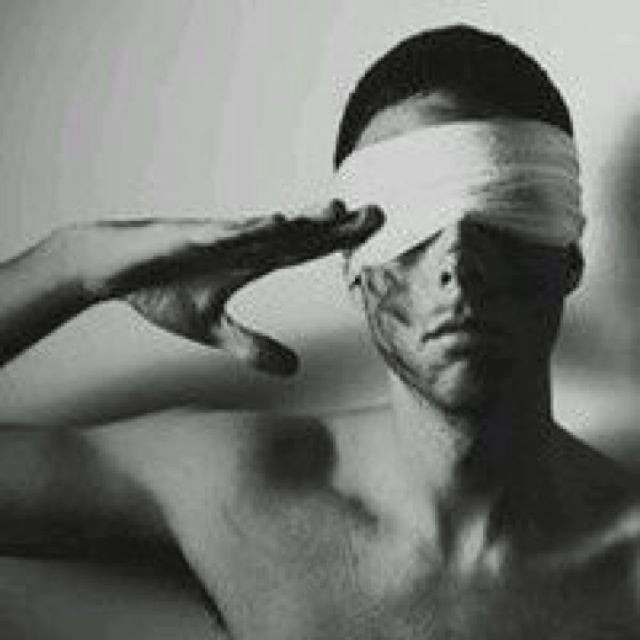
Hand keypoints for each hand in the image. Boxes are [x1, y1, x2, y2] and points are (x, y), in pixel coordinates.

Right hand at [56, 201, 381, 374]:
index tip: (374, 235)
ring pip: (265, 227)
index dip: (339, 241)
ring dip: (300, 219)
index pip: (305, 249)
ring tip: (336, 209)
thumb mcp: (214, 329)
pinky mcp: (185, 238)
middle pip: (297, 233)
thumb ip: (253, 346)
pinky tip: (275, 223)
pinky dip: (247, 229)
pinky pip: (220, 233)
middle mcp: (241, 244)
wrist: (111, 271)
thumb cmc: (163, 289)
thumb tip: (295, 369)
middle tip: (379, 213)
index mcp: (250, 261)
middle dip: (337, 225)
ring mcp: (216, 238)